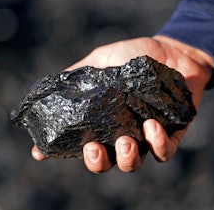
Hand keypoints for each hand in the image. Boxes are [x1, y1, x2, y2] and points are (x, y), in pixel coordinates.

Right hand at [32, 35, 213, 172]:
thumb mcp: (102, 60)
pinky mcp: (171, 135)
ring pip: (133, 164)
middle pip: (105, 163)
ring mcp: (145, 138)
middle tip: (93, 148)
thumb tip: (49, 88)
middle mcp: (121, 135)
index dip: (59, 151)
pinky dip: (157, 144)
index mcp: (102, 122)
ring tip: (124, 141)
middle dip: (96, 162)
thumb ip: (81, 75)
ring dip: (126, 158)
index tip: (40, 152)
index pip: (78, 142)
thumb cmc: (134, 56)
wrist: (173, 50)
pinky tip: (151, 125)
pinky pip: (163, 152)